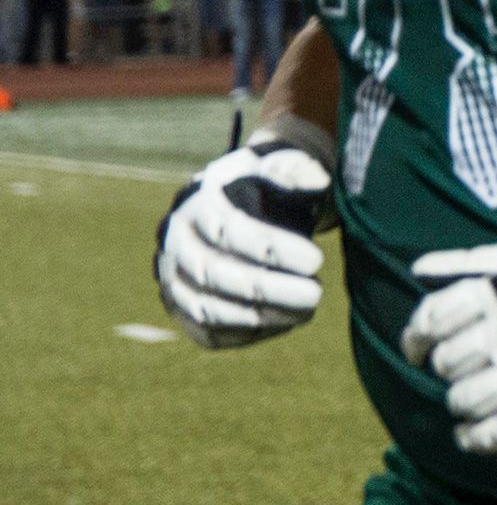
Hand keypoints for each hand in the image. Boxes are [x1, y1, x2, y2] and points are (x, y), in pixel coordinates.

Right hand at [156, 140, 330, 347]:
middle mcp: (175, 241)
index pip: (228, 230)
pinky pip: (205, 332)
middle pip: (214, 273)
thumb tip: (315, 181)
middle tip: (316, 295)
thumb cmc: (269, 189)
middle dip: (269, 289)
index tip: (316, 260)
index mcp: (199, 202)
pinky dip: (245, 335)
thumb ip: (298, 173)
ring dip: (260, 317)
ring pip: (206, 307)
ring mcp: (172, 277)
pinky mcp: (180, 308)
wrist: (237, 206)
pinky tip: (283, 323)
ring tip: (307, 311)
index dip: (272, 249)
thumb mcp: (281, 169)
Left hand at [404, 236, 496, 451]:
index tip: (415, 349)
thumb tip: (419, 268)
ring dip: (461, 401)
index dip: (416, 337)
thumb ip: (472, 263)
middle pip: (446, 362)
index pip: (432, 319)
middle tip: (463, 367)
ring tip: (472, 398)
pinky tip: (472, 434)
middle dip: (448, 366)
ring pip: (464, 400)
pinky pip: (496, 435)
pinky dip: (475, 439)